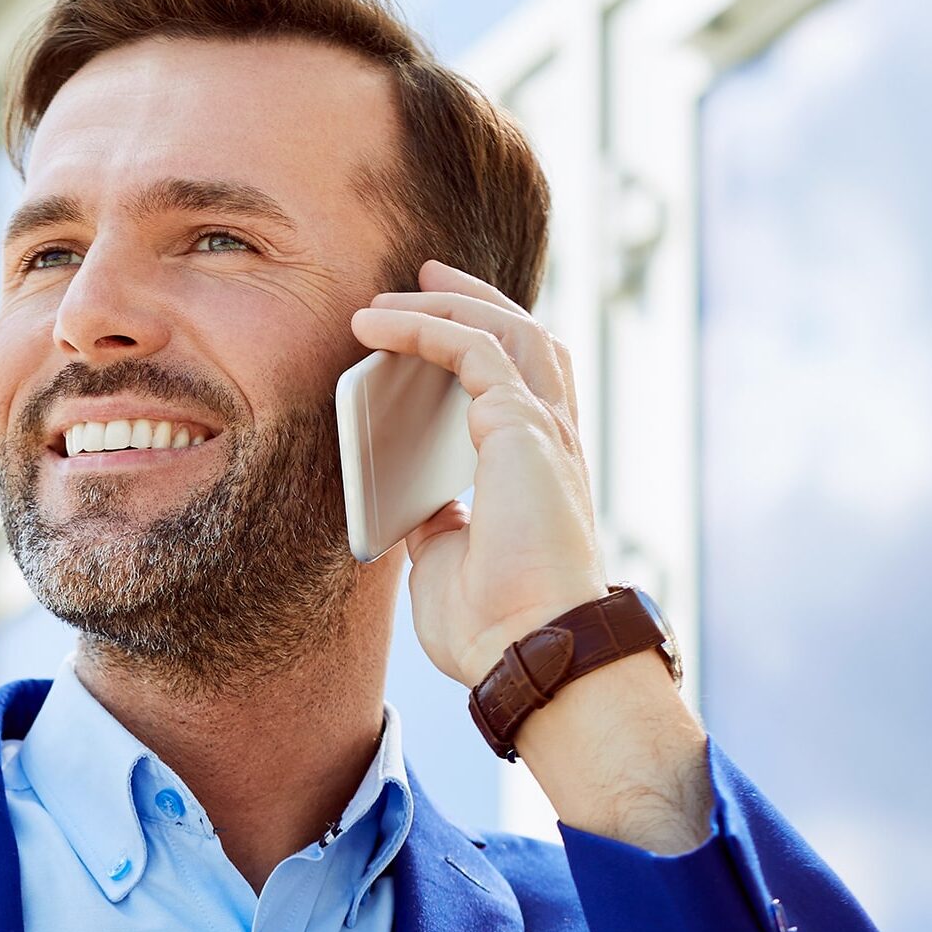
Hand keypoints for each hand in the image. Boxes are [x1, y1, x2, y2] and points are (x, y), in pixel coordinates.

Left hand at [349, 263, 710, 852]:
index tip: (435, 322)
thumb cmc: (498, 629)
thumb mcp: (448, 565)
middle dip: (473, 298)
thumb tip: (413, 507)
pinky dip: (426, 326)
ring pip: (505, 329)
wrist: (533, 655)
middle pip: (524, 338)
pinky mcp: (523, 431)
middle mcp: (552, 441)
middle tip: (422, 276)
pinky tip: (378, 324)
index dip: (483, 342)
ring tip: (391, 293)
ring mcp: (545, 431)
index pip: (521, 383)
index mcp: (540, 470)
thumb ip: (439, 526)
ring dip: (447, 302)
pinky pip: (472, 350)